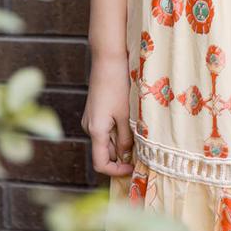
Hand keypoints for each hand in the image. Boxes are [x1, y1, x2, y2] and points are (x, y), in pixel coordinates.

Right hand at [81, 54, 134, 176]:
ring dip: (120, 142)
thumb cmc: (117, 85)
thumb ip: (125, 138)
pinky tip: (130, 121)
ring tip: (137, 134)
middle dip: (121, 155)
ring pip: (106, 140)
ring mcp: (90, 119)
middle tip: (141, 151)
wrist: (108, 60)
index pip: (100, 164)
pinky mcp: (95, 111)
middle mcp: (89, 127)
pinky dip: (116, 131)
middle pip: (104, 152)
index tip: (133, 168)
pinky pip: (105, 129)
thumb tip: (126, 156)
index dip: (116, 171)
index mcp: (96, 131)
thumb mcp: (125, 114)